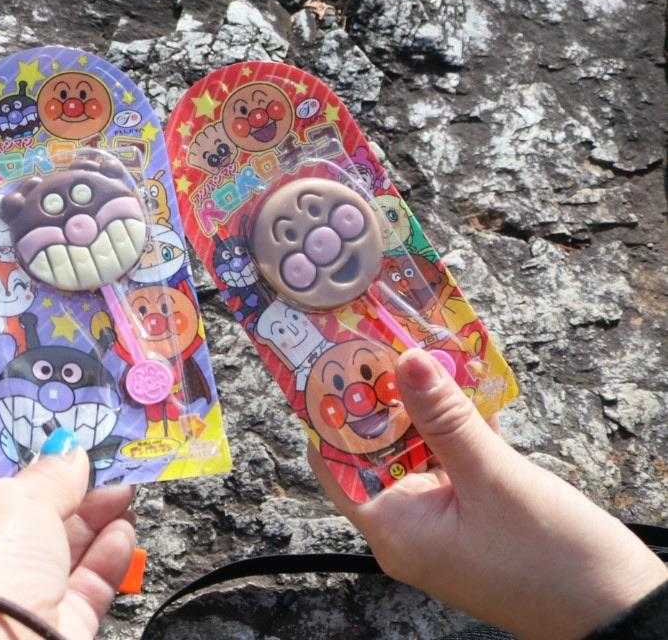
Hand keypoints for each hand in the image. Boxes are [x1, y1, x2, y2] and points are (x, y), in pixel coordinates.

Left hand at [0, 427, 138, 638]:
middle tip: (97, 451)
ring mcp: (1, 604)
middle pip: (14, 514)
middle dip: (58, 482)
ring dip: (89, 516)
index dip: (3, 444)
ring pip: (51, 552)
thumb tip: (70, 451)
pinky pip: (76, 590)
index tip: (42, 419)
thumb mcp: (13, 500)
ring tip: (123, 486)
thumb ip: (47, 473)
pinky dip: (102, 559)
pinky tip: (124, 530)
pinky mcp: (43, 633)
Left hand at [309, 348, 666, 639]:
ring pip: (414, 455)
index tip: (334, 356)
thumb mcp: (493, 477)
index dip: (331, 409)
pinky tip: (462, 390)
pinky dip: (452, 433)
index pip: (335, 461)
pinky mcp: (470, 522)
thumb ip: (445, 418)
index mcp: (392, 529)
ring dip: (421, 411)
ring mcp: (438, 528)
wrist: (622, 611)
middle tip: (383, 341)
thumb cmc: (554, 560)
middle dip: (382, 400)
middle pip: (374, 453)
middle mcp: (405, 530)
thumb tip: (404, 360)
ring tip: (420, 352)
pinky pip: (447, 468)